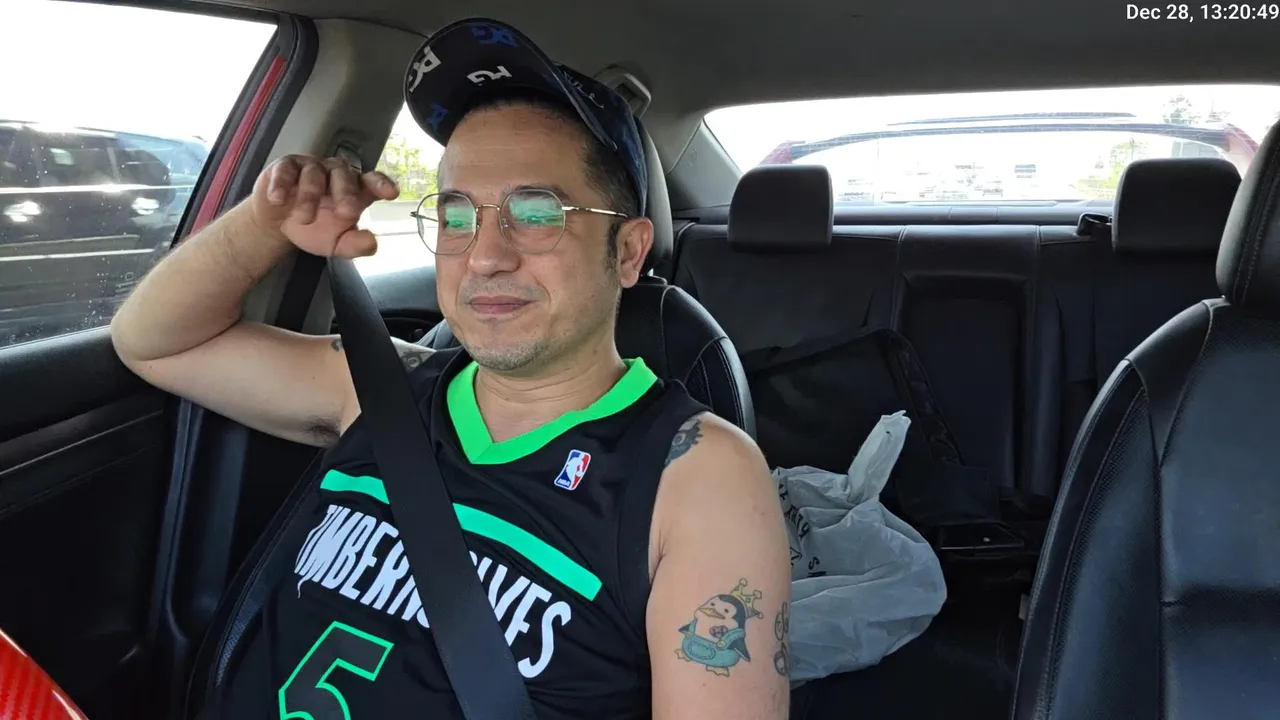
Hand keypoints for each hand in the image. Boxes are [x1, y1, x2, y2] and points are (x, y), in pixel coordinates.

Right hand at [249, 155, 399, 257]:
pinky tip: (278, 199)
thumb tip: (372, 243)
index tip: (391, 192)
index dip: (382, 184)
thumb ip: (354, 245)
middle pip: (345, 175)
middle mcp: (336, 174)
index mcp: (354, 190)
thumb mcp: (336, 243)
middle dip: (346, 193)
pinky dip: (282, 184)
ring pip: (314, 173)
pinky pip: (286, 170)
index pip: (372, 182)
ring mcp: (311, 167)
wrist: (277, 226)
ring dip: (310, 196)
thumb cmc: (314, 228)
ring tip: (304, 217)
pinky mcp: (286, 166)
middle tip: (345, 213)